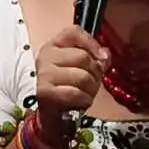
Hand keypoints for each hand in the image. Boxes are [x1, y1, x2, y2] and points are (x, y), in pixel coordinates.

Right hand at [35, 27, 109, 142]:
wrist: (53, 115)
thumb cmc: (69, 88)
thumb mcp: (83, 69)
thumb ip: (96, 58)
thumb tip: (105, 55)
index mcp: (54, 45)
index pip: (74, 32)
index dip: (92, 43)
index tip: (101, 58)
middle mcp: (45, 56)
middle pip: (83, 57)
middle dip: (94, 74)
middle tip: (90, 84)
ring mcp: (43, 74)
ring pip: (82, 76)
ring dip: (90, 90)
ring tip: (84, 94)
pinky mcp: (45, 92)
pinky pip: (75, 93)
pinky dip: (83, 100)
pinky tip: (79, 103)